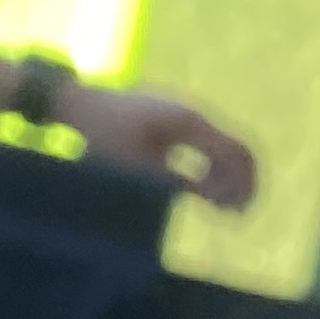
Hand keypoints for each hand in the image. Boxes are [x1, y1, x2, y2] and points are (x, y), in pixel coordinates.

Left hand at [63, 82, 261, 208]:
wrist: (74, 103)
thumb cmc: (102, 136)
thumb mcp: (140, 168)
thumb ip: (182, 183)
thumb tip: (219, 200)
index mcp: (190, 122)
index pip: (238, 153)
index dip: (245, 185)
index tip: (235, 215)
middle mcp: (194, 113)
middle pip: (236, 150)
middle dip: (240, 184)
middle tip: (233, 215)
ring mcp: (185, 114)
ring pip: (223, 149)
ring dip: (226, 178)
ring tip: (219, 208)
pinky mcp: (174, 120)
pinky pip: (205, 145)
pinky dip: (211, 169)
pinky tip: (203, 191)